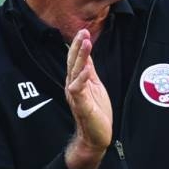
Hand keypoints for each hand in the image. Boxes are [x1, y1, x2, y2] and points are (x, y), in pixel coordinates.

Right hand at [65, 30, 111, 168]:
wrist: (95, 136)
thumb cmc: (96, 112)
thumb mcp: (94, 86)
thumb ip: (89, 72)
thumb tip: (87, 56)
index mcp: (76, 81)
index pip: (75, 60)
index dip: (78, 46)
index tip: (83, 31)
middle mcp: (73, 86)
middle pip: (73, 62)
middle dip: (77, 46)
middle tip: (82, 32)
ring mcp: (76, 95)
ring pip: (75, 72)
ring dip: (80, 57)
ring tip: (85, 42)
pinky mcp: (81, 104)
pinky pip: (78, 89)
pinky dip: (82, 78)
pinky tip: (87, 68)